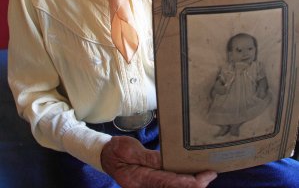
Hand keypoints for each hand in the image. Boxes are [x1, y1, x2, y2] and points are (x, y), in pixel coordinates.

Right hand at [101, 135, 216, 187]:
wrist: (106, 156)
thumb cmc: (118, 151)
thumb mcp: (132, 151)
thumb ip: (150, 158)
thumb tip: (168, 161)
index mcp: (142, 180)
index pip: (170, 183)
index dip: (189, 182)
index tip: (204, 177)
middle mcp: (147, 187)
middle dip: (194, 184)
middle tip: (211, 174)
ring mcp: (149, 186)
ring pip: (174, 187)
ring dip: (189, 183)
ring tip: (205, 174)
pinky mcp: (151, 182)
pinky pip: (169, 184)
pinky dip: (181, 180)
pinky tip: (191, 174)